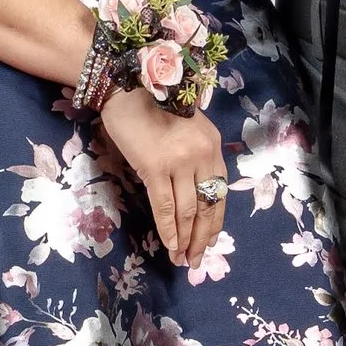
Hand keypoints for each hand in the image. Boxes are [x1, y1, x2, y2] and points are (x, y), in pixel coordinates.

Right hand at [99, 87, 228, 268]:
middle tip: (197, 260)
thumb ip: (194, 156)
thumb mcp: (186, 128)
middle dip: (203, 237)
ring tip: (182, 259)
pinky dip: (168, 230)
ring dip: (186, 239)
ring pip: (188, 211)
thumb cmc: (151, 105)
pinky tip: (170, 246)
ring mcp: (180, 162)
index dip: (215, 221)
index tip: (210, 241)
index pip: (220, 192)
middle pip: (208, 206)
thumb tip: (192, 193)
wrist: (125, 86)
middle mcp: (202, 155)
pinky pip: (165, 207)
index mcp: (213, 146)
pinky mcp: (156, 167)